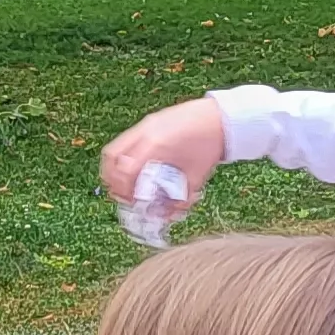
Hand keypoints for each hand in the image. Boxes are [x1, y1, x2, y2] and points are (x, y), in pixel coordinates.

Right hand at [97, 98, 226, 215]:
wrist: (223, 118)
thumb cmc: (211, 146)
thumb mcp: (197, 176)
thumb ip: (180, 198)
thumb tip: (166, 216)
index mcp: (156, 147)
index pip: (126, 171)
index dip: (125, 190)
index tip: (132, 202)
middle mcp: (145, 133)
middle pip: (112, 159)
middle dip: (113, 180)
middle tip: (123, 193)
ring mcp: (145, 125)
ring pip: (114, 149)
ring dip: (115, 169)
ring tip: (126, 182)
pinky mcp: (149, 122)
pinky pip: (126, 141)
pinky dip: (124, 157)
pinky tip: (138, 167)